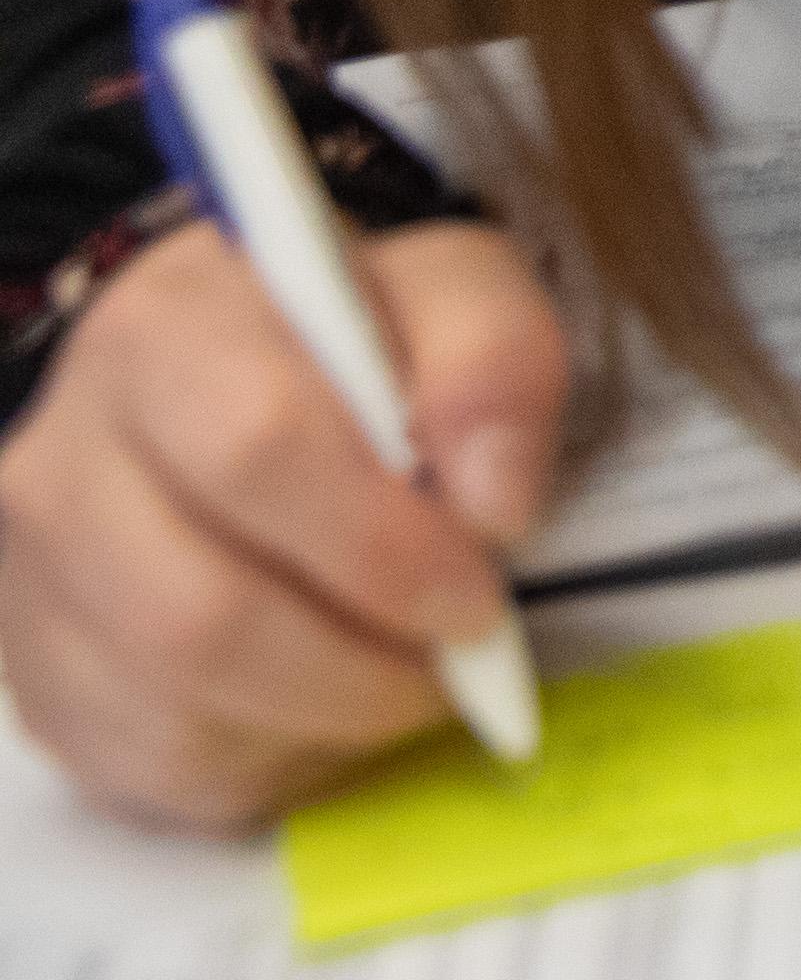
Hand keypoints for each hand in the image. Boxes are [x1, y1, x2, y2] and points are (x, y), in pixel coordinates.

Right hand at [0, 216, 564, 827]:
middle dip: (358, 665)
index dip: (381, 546)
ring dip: (324, 719)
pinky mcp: (42, 685)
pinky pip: (156, 765)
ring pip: (173, 709)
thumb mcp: (454, 295)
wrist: (242, 388)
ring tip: (404, 676)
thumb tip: (493, 505)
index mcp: (164, 330)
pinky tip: (328, 703)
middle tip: (451, 659)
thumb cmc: (356, 343)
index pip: (254, 448)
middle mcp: (63, 459)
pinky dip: (272, 758)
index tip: (475, 593)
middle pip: (200, 614)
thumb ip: (495, 363)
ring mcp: (31, 584)